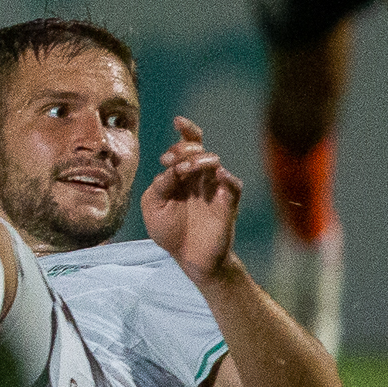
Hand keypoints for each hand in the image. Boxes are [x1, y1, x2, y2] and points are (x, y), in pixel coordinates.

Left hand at [141, 117, 243, 284]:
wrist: (189, 258)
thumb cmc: (170, 230)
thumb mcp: (154, 207)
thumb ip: (159, 186)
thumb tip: (169, 170)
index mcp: (181, 173)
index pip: (186, 145)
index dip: (185, 132)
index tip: (176, 127)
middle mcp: (199, 177)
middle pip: (199, 149)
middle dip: (184, 149)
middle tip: (171, 161)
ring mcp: (215, 188)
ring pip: (214, 162)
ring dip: (199, 161)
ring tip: (184, 171)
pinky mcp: (228, 203)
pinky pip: (233, 185)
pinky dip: (227, 178)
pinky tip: (219, 175)